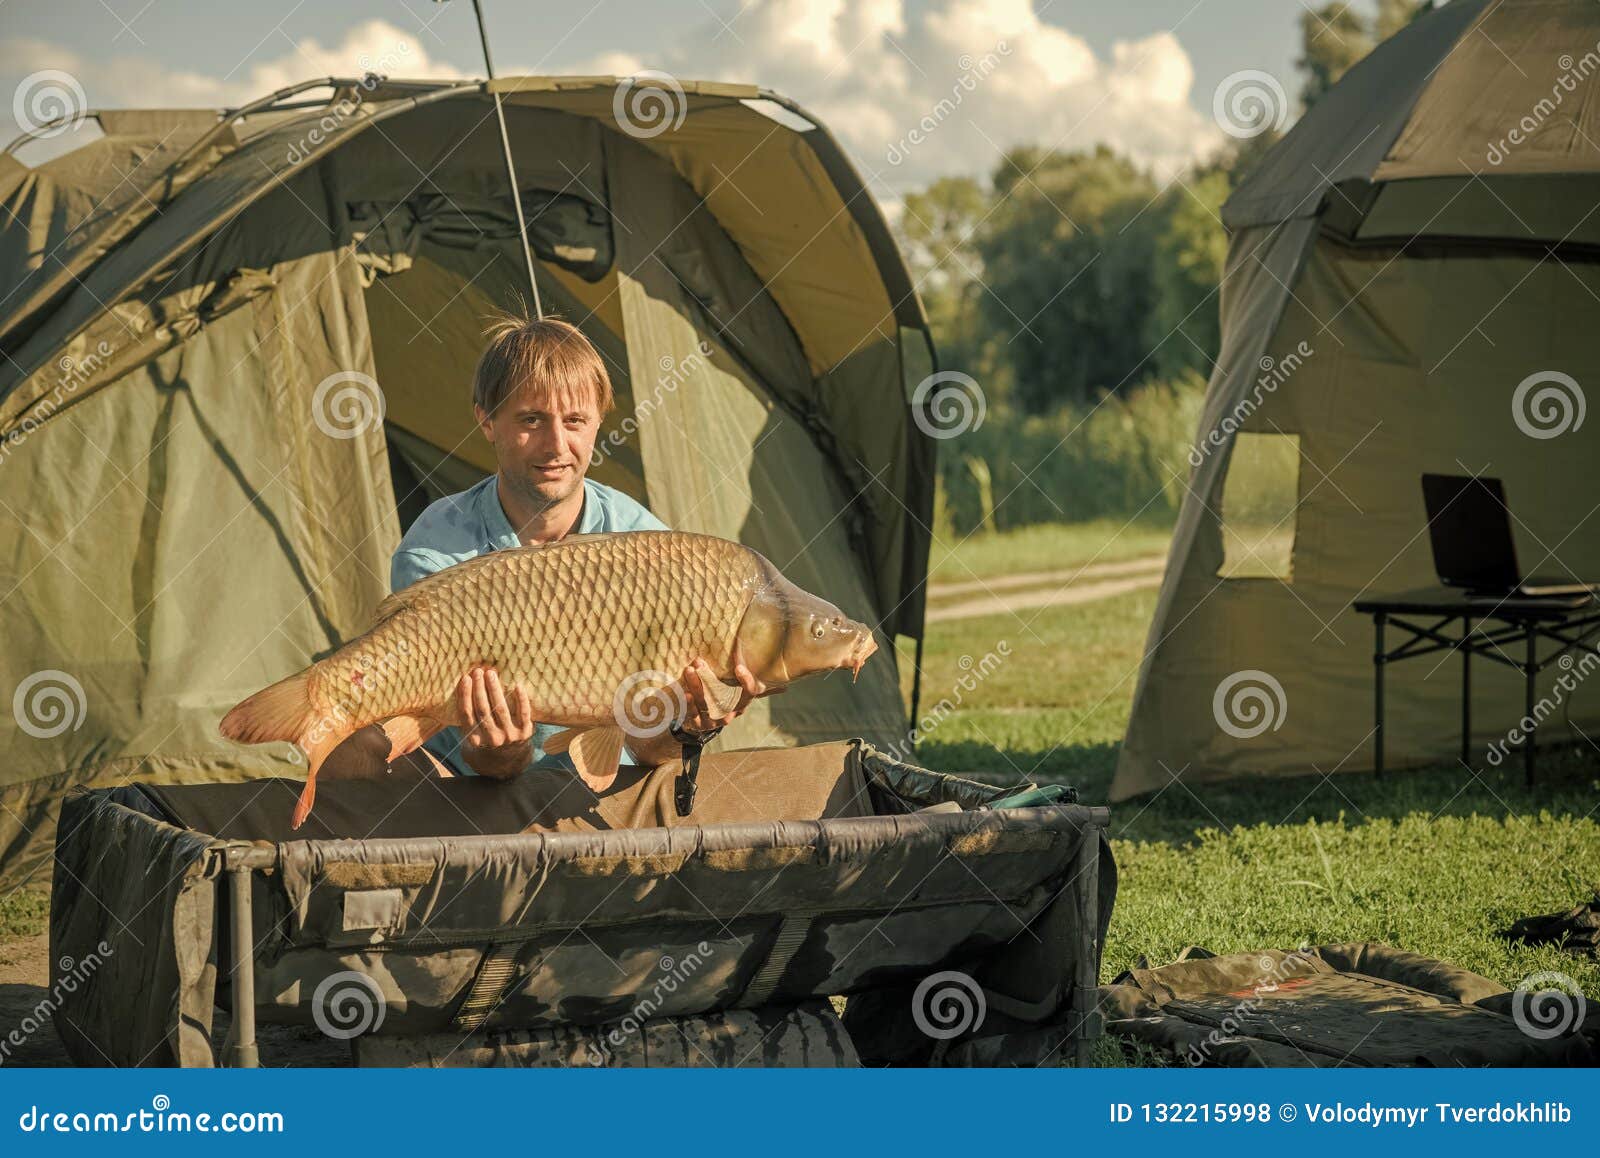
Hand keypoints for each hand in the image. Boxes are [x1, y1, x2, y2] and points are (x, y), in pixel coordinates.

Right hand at [456, 664, 534, 779]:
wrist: (507, 764)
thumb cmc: (485, 744)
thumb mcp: (470, 738)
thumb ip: (465, 721)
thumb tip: (459, 691)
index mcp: (475, 740)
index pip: (467, 714)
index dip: (465, 695)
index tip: (465, 678)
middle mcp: (492, 739)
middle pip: (483, 710)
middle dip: (479, 689)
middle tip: (478, 672)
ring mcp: (510, 736)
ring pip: (500, 709)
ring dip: (495, 690)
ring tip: (491, 674)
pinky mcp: (525, 733)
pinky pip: (523, 713)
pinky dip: (521, 699)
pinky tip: (517, 685)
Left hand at [678, 658, 781, 733]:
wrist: (703, 723)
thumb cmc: (723, 702)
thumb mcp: (740, 695)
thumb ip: (758, 689)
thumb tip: (785, 687)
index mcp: (742, 703)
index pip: (749, 693)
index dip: (746, 682)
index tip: (739, 668)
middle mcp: (729, 713)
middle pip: (721, 697)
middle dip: (709, 679)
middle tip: (699, 662)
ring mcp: (714, 720)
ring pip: (704, 703)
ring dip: (695, 686)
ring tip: (688, 670)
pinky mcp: (698, 724)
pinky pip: (693, 714)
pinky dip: (689, 703)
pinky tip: (684, 692)